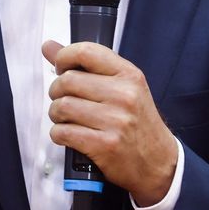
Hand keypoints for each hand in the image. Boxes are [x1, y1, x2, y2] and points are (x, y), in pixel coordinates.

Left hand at [44, 40, 177, 205]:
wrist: (159, 163)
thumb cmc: (138, 123)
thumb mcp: (123, 88)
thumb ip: (87, 66)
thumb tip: (49, 47)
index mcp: (129, 75)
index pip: (87, 52)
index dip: (64, 57)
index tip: (61, 68)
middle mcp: (124, 95)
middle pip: (67, 81)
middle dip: (57, 91)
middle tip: (64, 100)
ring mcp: (115, 121)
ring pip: (62, 107)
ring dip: (56, 114)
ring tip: (67, 119)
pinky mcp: (105, 145)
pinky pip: (63, 132)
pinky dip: (59, 134)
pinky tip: (70, 135)